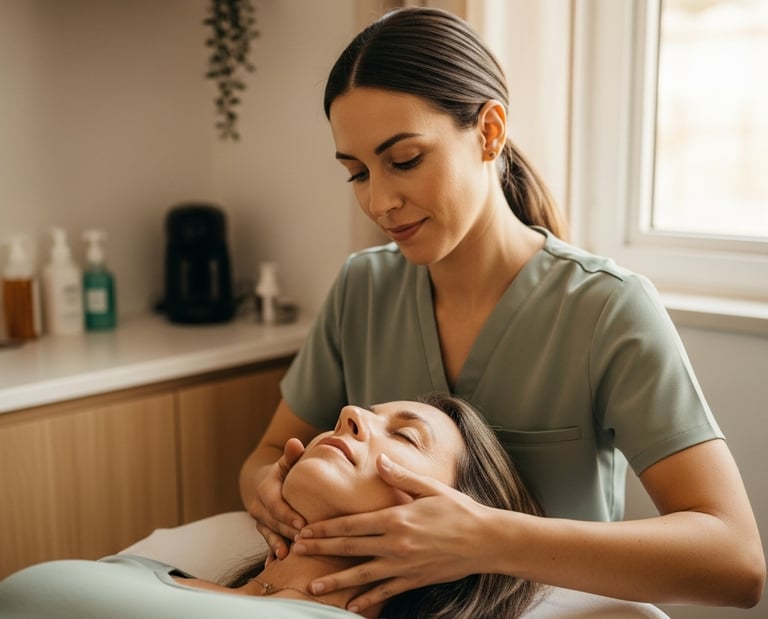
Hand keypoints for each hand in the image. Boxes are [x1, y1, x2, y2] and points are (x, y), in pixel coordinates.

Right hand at [247, 438, 305, 561]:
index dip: (288, 514)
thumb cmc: (285, 471)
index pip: (276, 504)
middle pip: (274, 522)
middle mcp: (258, 507)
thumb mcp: (287, 461)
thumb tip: (294, 442)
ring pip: (270, 535)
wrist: (266, 483)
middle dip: (288, 533)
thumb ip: (291, 455)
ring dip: (279, 546)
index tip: (302, 523)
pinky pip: (267, 544)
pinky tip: (274, 566)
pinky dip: (270, 554)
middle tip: (305, 541)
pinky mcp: (264, 531)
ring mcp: (260, 522)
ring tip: (289, 556)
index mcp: (265, 490)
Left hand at [293, 453, 486, 612]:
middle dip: (321, 550)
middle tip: (296, 552)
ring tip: (313, 586)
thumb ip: (401, 477)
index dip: (326, 528)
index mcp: (396, 518)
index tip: (305, 530)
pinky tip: (351, 604)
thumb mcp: (430, 487)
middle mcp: (396, 543)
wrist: (486, 540)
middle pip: (350, 547)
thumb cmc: (458, 509)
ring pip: (362, 574)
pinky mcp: (415, 579)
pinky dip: (367, 599)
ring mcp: (404, 565)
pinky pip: (386, 591)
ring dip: (336, 580)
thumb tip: (379, 461)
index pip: (352, 524)